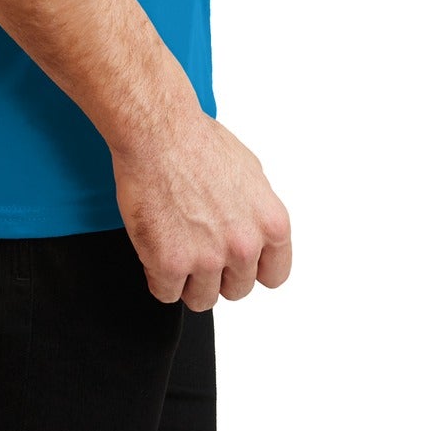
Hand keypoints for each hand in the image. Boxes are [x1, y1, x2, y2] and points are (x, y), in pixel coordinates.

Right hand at [111, 109, 291, 311]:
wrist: (158, 132)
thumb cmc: (197, 141)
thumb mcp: (250, 172)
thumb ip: (256, 213)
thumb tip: (254, 232)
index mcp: (271, 224)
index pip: (274, 275)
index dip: (252, 269)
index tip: (238, 263)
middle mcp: (244, 246)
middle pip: (236, 290)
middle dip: (218, 273)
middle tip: (198, 244)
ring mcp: (207, 259)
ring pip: (201, 299)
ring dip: (187, 279)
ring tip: (175, 243)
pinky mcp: (169, 264)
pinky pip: (165, 293)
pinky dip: (158, 276)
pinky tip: (156, 247)